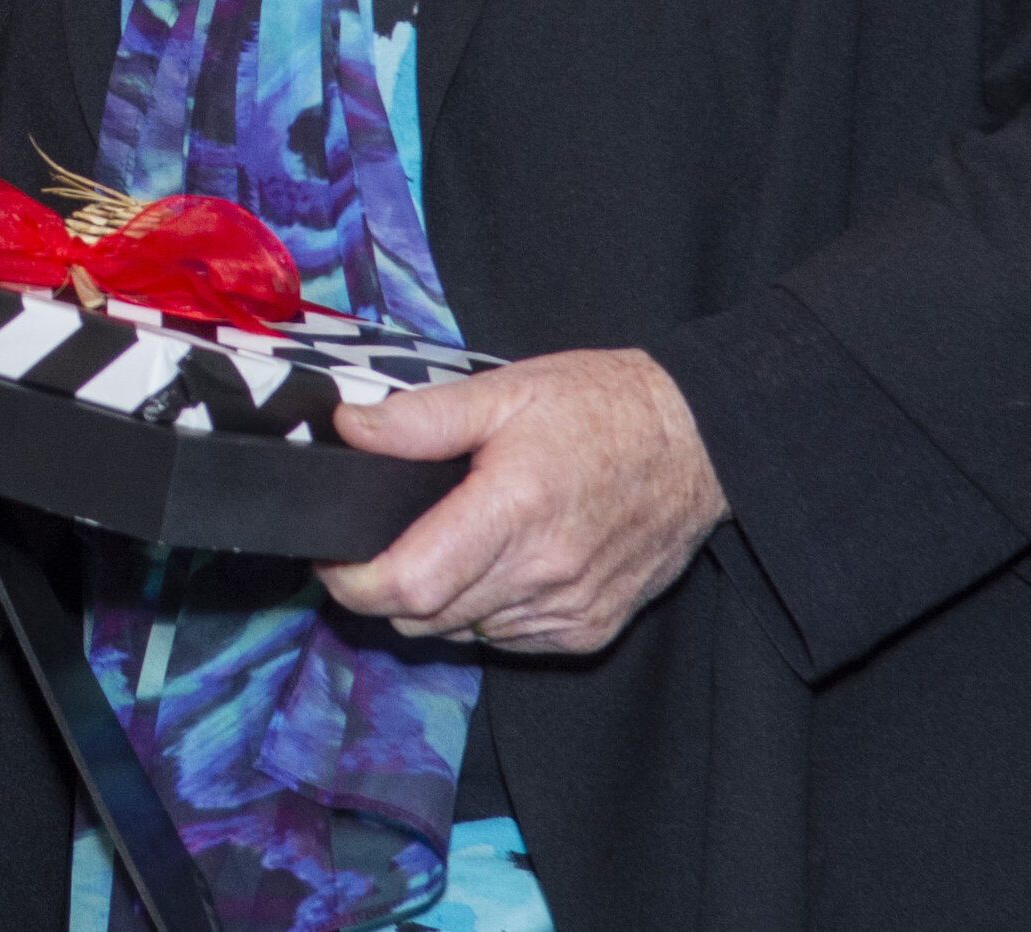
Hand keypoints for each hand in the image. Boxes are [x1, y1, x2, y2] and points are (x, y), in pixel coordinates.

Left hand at [318, 348, 725, 655]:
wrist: (699, 444)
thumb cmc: (602, 409)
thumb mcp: (505, 391)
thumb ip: (422, 418)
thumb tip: (350, 429)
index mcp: (514, 510)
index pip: (409, 585)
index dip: (353, 582)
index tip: (331, 558)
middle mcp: (543, 572)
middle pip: (425, 618)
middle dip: (383, 590)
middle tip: (373, 545)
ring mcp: (569, 609)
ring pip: (462, 632)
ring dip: (435, 602)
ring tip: (437, 546)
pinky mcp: (590, 629)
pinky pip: (507, 639)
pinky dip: (483, 612)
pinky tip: (492, 565)